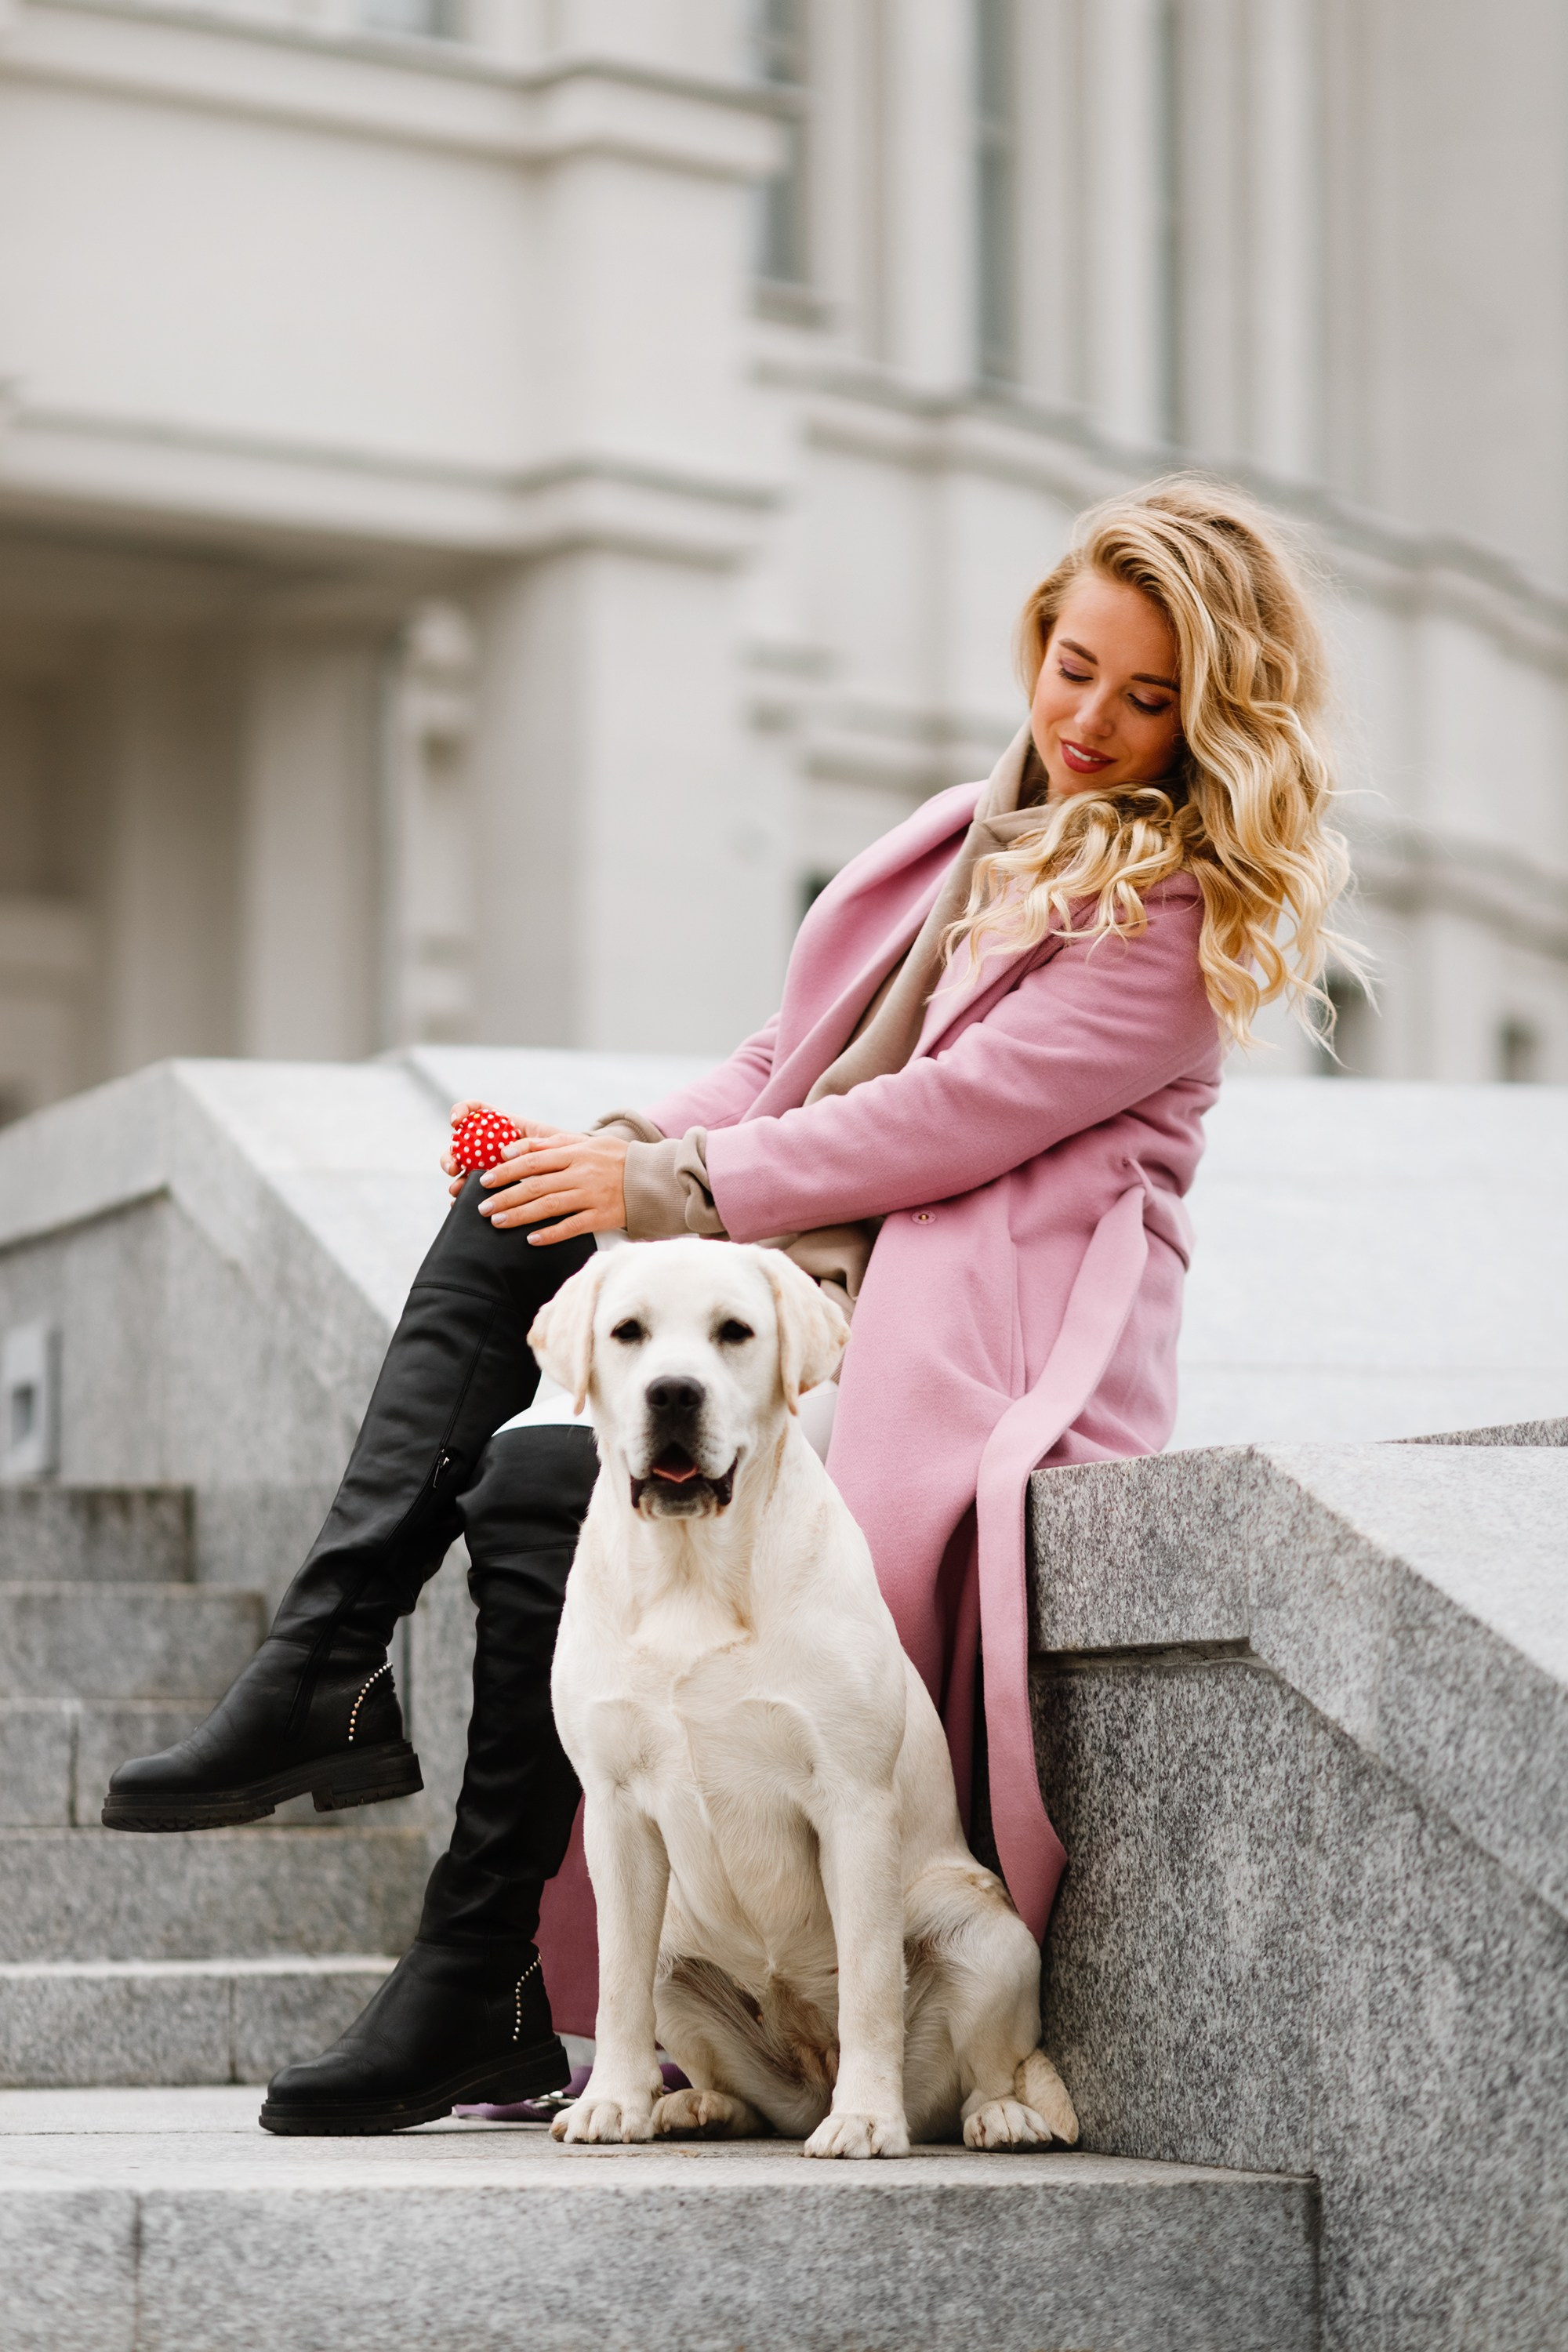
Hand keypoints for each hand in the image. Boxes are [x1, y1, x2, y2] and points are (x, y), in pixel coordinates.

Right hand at [440, 1102, 566, 1197]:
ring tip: (456, 1190)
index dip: (462, 1111)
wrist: (580, 1173)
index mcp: (505, 1125)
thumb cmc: (568, 1152)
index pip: (476, 1110)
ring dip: (455, 1179)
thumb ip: (531, 1144)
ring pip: (464, 1169)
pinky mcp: (495, 1185)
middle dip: (450, 1154)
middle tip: (453, 1166)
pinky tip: (458, 1204)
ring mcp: (491, 1165)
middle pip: (461, 1144)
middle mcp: (493, 1144)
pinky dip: (464, 1196)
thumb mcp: (553, 1143)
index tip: (455, 1122)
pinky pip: (474, 1189)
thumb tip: (505, 1155)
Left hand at [478, 1129, 629, 1244]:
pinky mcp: (602, 1216)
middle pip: (535, 1185)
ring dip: (520, 1214)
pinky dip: (551, 1234)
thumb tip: (514, 1148)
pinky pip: (572, 1227)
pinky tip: (532, 1240)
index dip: (506, 1170)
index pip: (533, 1160)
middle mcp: (582, 1173)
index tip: (485, 1180)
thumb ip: (553, 1144)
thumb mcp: (587, 1142)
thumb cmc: (616, 1158)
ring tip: (498, 1221)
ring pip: (549, 1206)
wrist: (653, 1178)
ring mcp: (592, 1195)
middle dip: (506, 1196)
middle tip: (483, 1207)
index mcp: (576, 1152)